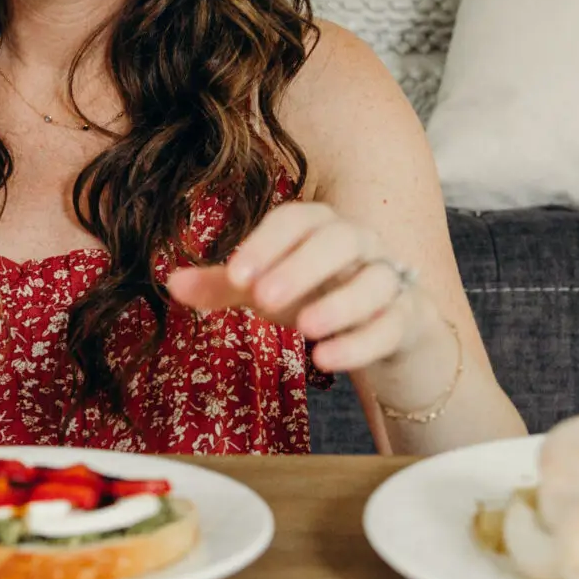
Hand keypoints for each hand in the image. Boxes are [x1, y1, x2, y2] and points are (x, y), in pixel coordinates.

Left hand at [165, 202, 422, 374]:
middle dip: (300, 267)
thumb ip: (224, 286)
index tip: (236, 275)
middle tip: (262, 299)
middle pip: (339, 240)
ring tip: (302, 329)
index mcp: (321, 227)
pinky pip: (391, 325)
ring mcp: (389, 279)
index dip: (267, 242)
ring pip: (374, 281)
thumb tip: (171, 283)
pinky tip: (326, 359)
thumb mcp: (268, 289)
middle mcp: (360, 245)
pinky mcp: (407, 319)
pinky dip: (361, 342)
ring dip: (339, 303)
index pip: (296, 219)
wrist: (385, 324)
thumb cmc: (318, 293)